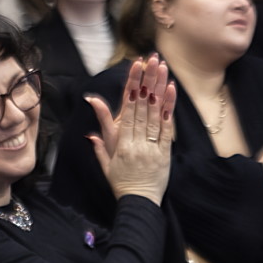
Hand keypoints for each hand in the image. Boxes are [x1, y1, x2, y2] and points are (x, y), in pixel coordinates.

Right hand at [86, 55, 175, 204]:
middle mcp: (136, 141)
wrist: (139, 203)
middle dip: (146, 80)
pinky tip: (171, 91)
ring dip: (159, 88)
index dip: (131, 86)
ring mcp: (151, 146)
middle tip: (151, 58)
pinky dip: (169, 109)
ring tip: (162, 67)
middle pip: (142, 105)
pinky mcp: (165, 152)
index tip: (135, 67)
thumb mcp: (106, 162)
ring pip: (155, 113)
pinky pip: (167, 128)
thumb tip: (92, 124)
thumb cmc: (121, 183)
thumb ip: (100, 140)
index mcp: (120, 142)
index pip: (127, 108)